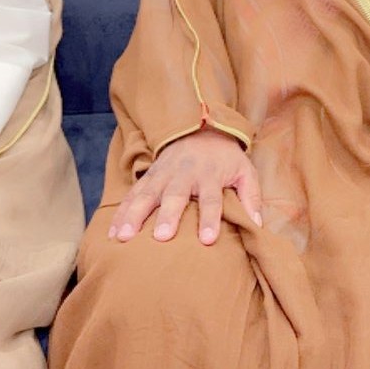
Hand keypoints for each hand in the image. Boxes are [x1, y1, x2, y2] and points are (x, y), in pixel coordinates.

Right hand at [108, 128, 261, 245]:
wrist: (200, 128)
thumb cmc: (225, 158)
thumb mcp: (245, 171)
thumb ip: (251, 197)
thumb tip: (257, 226)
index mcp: (210, 175)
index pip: (211, 198)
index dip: (210, 218)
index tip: (207, 240)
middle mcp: (184, 174)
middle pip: (175, 196)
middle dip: (168, 216)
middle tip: (162, 237)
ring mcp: (162, 175)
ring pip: (146, 195)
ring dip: (135, 215)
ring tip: (124, 237)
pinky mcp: (148, 177)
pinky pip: (131, 195)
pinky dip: (121, 213)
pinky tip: (112, 233)